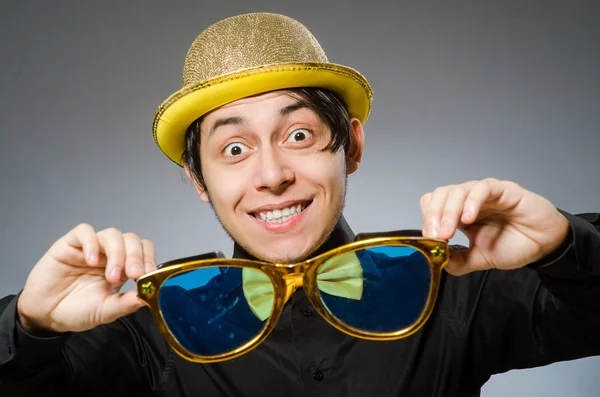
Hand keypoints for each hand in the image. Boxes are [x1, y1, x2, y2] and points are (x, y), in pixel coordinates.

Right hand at [17, 223, 155, 333]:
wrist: (45, 315)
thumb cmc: (77, 311)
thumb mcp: (105, 311)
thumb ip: (125, 304)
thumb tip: (146, 297)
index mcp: (123, 268)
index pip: (143, 251)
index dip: (148, 259)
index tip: (148, 275)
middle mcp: (109, 254)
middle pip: (131, 240)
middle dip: (136, 256)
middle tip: (133, 274)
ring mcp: (91, 247)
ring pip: (112, 234)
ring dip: (116, 253)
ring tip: (111, 276)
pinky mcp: (70, 244)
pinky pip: (84, 232)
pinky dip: (91, 243)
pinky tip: (91, 260)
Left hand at [420, 178, 569, 275]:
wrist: (545, 245)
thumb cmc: (514, 245)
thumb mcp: (480, 259)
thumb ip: (458, 261)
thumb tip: (436, 260)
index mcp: (459, 213)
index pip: (432, 204)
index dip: (427, 218)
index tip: (429, 239)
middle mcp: (468, 200)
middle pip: (440, 195)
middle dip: (433, 215)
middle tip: (436, 236)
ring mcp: (484, 193)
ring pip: (457, 190)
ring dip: (448, 211)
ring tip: (448, 232)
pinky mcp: (503, 189)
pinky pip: (482, 188)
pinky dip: (472, 201)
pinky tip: (469, 218)